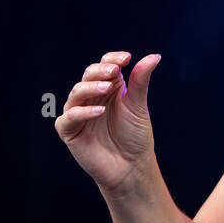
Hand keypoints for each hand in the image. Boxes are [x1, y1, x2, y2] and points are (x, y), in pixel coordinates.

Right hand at [54, 51, 161, 195]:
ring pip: (76, 93)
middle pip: (88, 76)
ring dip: (91, 87)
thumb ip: (140, 81)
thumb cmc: (135, 136)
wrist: (131, 166)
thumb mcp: (138, 106)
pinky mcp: (69, 131)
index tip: (126, 58)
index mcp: (108, 88)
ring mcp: (78, 113)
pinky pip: (69, 118)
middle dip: (100, 71)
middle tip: (115, 70)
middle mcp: (91, 97)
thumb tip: (154, 56)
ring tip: (108, 87)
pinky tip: (99, 111)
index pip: (104, 65)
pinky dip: (82, 112)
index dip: (112, 59)